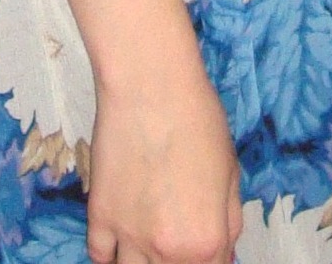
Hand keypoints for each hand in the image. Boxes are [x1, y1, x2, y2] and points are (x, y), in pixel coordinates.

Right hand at [86, 58, 240, 263]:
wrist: (150, 86)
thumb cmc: (199, 120)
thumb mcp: (231, 173)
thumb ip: (229, 222)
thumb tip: (221, 250)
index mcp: (208, 243)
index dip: (206, 258)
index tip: (199, 245)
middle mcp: (168, 251)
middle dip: (175, 260)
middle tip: (173, 229)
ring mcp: (129, 236)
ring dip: (142, 261)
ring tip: (146, 238)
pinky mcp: (99, 216)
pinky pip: (99, 255)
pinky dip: (109, 252)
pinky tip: (119, 237)